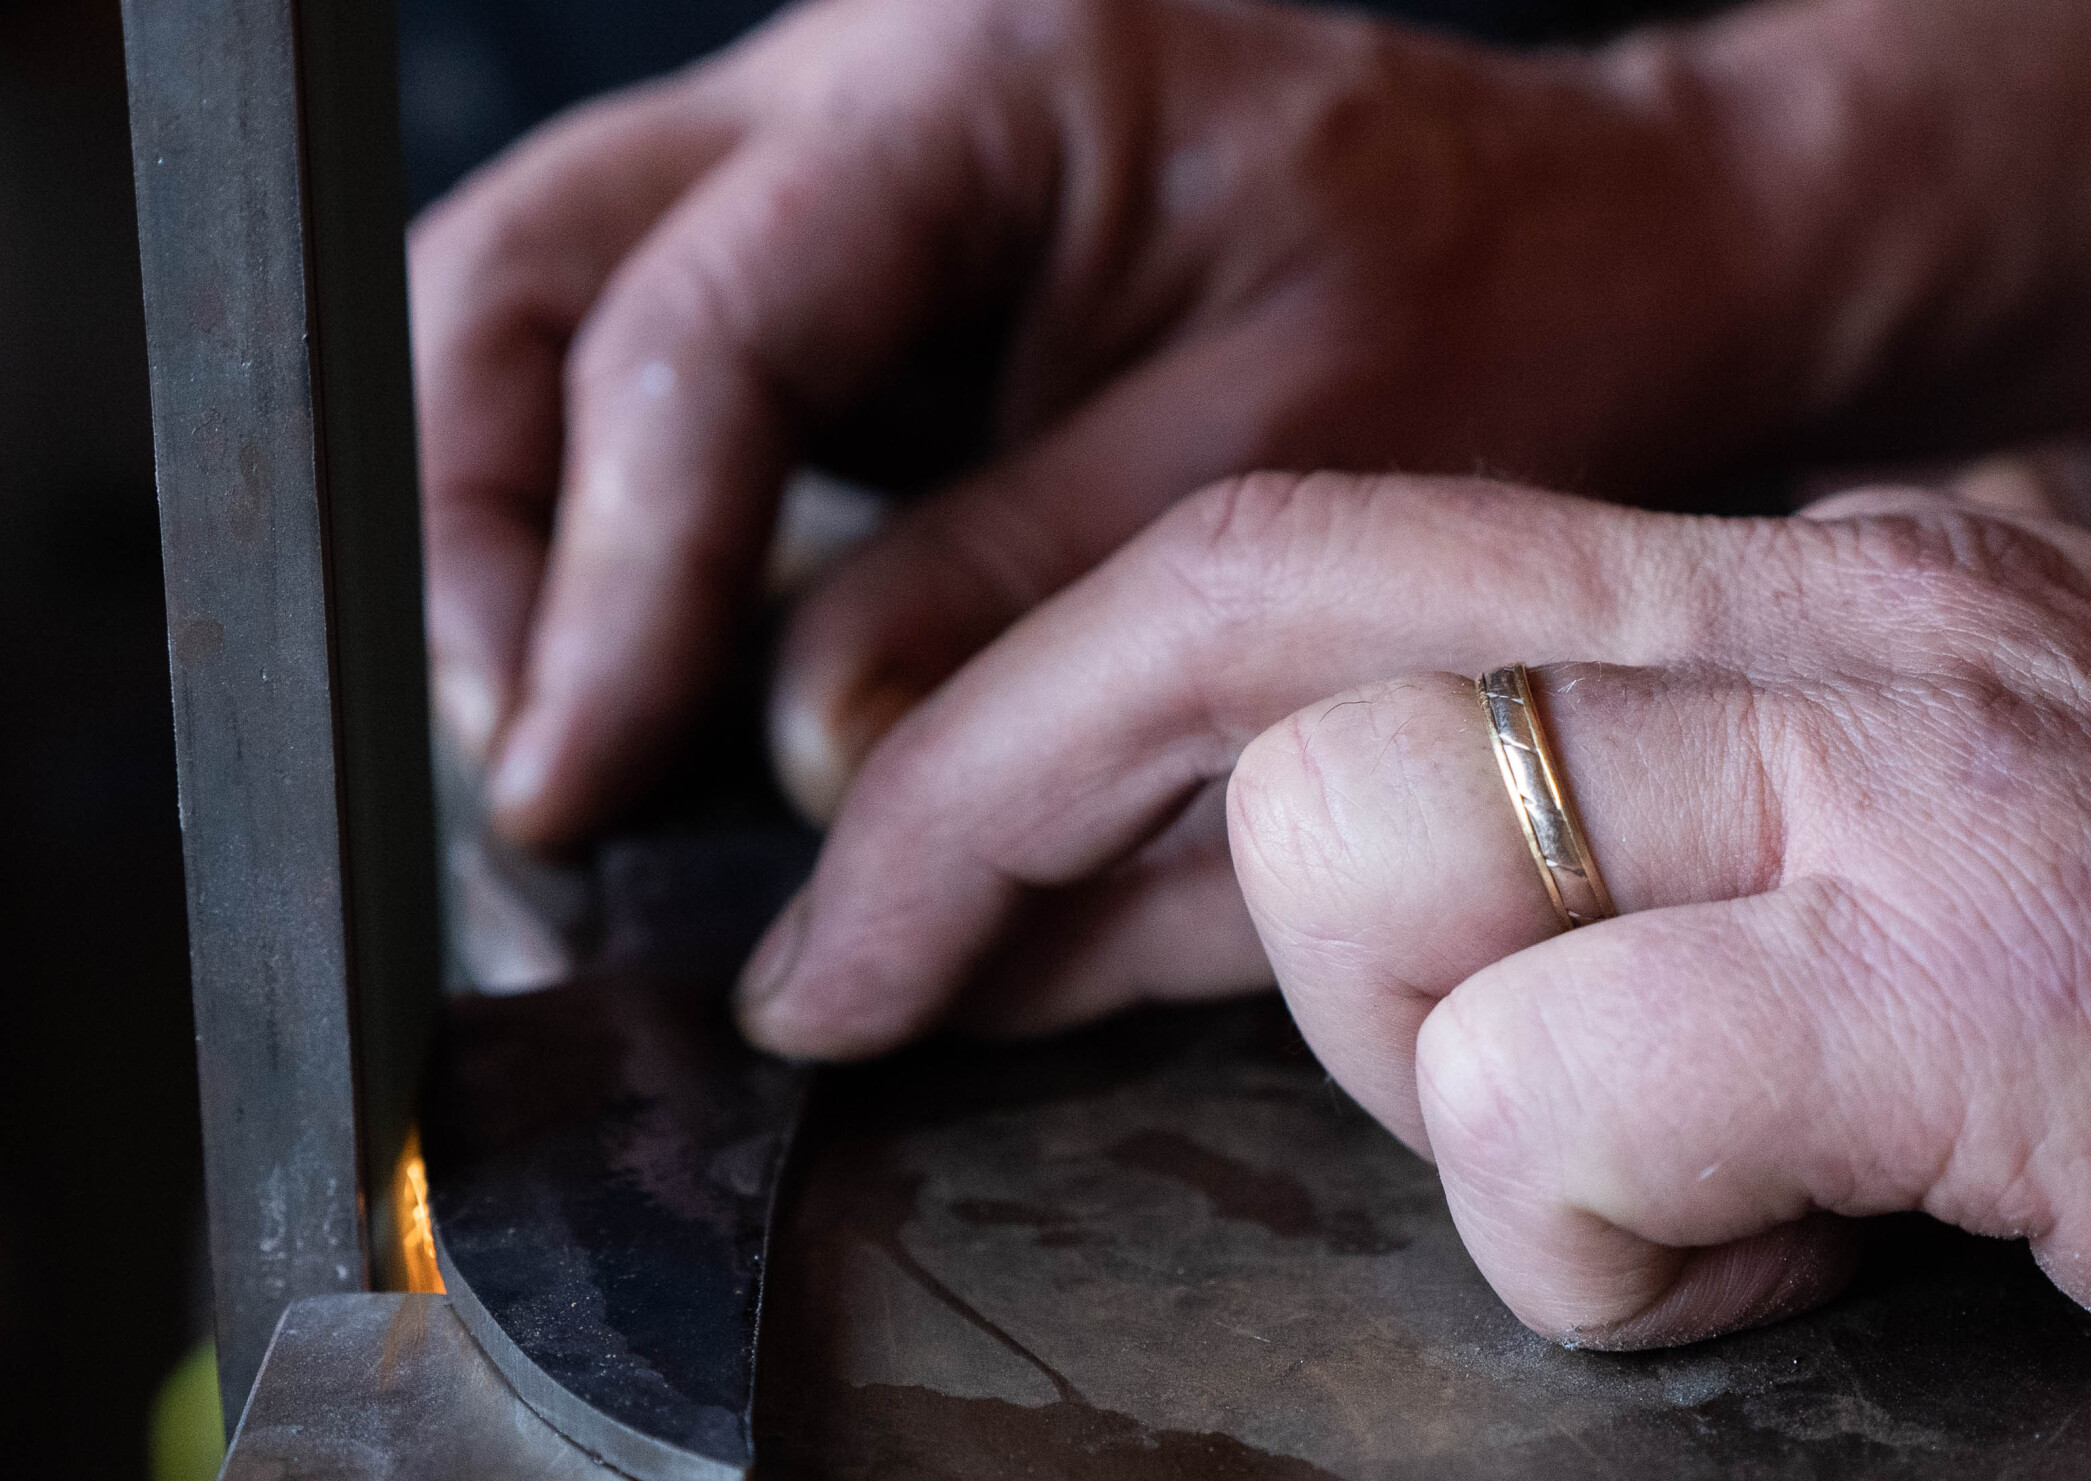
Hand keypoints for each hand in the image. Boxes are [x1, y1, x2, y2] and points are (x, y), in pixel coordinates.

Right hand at [410, 0, 1783, 845]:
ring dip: (522, 537)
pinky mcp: (867, 274)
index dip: (615, 583)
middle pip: (530, 276)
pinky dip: (622, 532)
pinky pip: (665, 380)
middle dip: (484, 534)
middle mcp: (860, 91)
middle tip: (525, 770)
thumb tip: (795, 758)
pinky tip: (643, 678)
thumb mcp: (1272, 471)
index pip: (700, 334)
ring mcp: (844, 173)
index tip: (576, 782)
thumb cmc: (1497, 316)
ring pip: (555, 318)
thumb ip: (1012, 599)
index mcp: (972, 87)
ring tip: (557, 751)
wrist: (1606, 243)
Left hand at [744, 471, 2090, 1480]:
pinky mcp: (1992, 975)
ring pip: (1372, 856)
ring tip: (1679, 1203)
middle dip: (984, 803)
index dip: (1046, 724)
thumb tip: (1338, 931)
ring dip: (1433, 1095)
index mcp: (1815, 600)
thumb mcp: (1917, 912)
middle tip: (849, 988)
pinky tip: (1799, 1282)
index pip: (1324, 573)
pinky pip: (1565, 1098)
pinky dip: (1614, 1257)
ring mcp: (1914, 770)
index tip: (890, 884)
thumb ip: (1652, 881)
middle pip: (1256, 613)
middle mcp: (1838, 619)